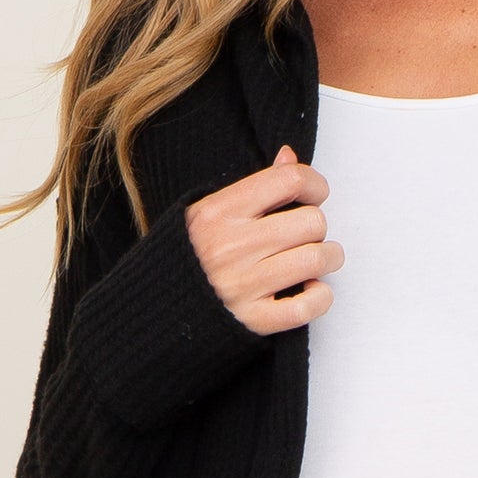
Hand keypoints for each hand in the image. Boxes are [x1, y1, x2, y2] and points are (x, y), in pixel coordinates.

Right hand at [184, 145, 344, 335]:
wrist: (151, 310)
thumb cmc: (185, 257)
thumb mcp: (207, 211)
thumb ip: (253, 186)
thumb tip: (289, 156)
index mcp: (219, 212)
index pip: (289, 180)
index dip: (314, 185)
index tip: (313, 196)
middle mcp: (231, 246)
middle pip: (311, 221)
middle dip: (317, 227)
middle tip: (305, 235)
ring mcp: (242, 285)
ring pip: (317, 259)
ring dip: (327, 258)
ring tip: (315, 260)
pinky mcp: (252, 321)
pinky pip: (307, 306)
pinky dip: (320, 297)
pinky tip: (309, 290)